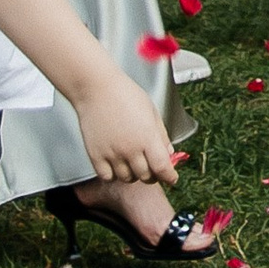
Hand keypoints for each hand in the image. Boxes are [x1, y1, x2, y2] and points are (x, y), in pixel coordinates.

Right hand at [71, 66, 177, 187]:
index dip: (169, 177)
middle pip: (146, 176)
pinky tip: (116, 164)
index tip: (172, 178)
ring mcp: (112, 154)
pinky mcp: (96, 156)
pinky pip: (107, 177)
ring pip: (127, 178)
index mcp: (147, 137)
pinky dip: (114, 175)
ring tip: (133, 161)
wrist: (97, 89)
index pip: (162, 168)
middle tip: (152, 167)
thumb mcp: (152, 111)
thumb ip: (161, 135)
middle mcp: (130, 149)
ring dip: (133, 174)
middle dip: (152, 174)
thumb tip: (169, 153)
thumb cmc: (125, 94)